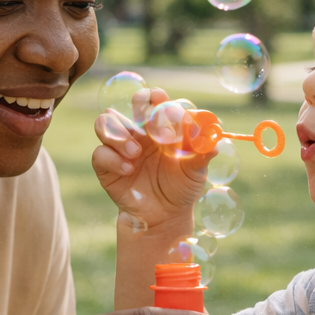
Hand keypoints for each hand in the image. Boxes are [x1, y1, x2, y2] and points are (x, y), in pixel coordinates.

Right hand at [92, 87, 211, 229]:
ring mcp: (119, 148)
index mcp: (158, 127)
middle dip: (133, 107)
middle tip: (144, 120)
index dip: (153, 97)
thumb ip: (202, 154)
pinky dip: (113, 159)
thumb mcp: (196, 172)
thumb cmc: (181, 188)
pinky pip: (100, 153)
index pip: (153, 102)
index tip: (158, 98)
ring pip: (105, 123)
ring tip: (136, 153)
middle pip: (125, 105)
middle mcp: (137, 133)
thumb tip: (214, 140)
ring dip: (119, 135)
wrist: (164, 217)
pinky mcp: (106, 167)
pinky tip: (128, 170)